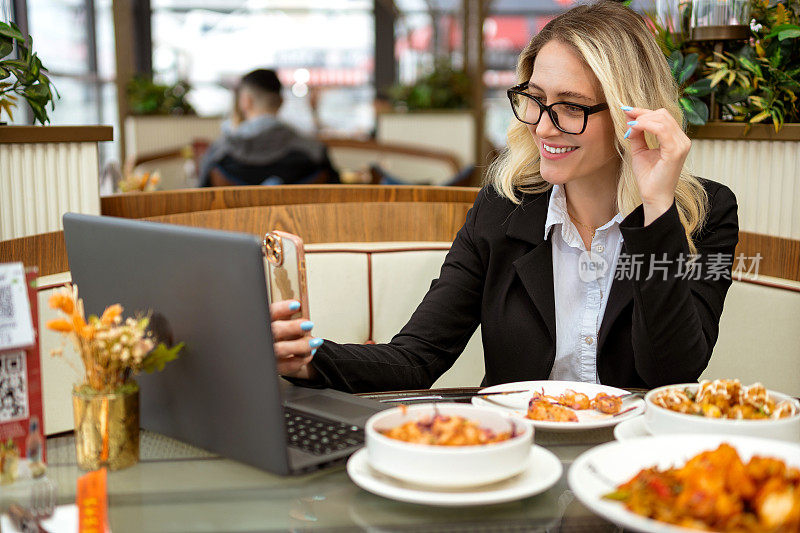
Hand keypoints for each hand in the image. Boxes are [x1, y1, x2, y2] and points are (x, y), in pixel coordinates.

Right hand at [270, 300, 321, 379]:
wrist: (277, 357)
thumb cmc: (280, 337)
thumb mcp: (280, 323)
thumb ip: (286, 315)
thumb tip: (300, 306)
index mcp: (263, 324)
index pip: (268, 313)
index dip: (282, 308)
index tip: (297, 305)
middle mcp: (263, 339)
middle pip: (273, 331)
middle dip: (293, 327)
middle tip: (308, 324)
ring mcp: (267, 355)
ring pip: (281, 349)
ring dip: (302, 344)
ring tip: (315, 341)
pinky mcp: (275, 368)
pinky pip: (288, 365)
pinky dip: (302, 359)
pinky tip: (310, 353)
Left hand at [622, 106, 690, 224]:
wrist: (653, 196)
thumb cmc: (648, 177)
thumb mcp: (640, 151)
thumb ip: (637, 134)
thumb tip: (629, 118)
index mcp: (676, 139)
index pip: (662, 116)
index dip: (643, 111)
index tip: (626, 110)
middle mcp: (682, 140)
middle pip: (662, 114)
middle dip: (642, 113)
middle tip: (626, 118)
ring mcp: (681, 145)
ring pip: (662, 118)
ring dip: (641, 120)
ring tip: (629, 128)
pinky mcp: (675, 151)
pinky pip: (661, 130)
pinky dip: (645, 126)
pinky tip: (633, 129)